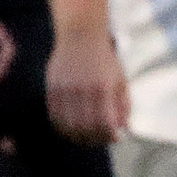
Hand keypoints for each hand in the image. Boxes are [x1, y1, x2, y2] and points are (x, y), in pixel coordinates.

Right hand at [46, 25, 127, 144]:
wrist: (81, 36)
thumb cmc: (105, 60)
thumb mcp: (120, 80)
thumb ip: (123, 105)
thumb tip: (123, 129)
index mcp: (103, 88)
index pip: (104, 122)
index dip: (109, 135)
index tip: (113, 138)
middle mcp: (83, 90)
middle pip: (85, 127)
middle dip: (94, 139)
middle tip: (99, 140)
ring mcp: (65, 89)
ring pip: (68, 124)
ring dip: (76, 136)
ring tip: (84, 136)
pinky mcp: (52, 87)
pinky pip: (54, 115)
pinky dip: (62, 126)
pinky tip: (70, 128)